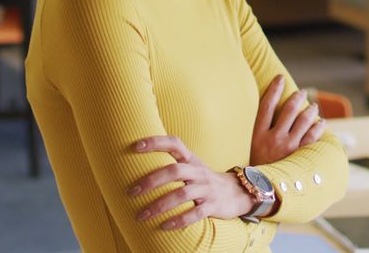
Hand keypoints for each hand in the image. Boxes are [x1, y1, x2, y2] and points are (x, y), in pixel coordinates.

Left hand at [129, 135, 253, 229]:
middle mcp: (199, 171)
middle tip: (131, 192)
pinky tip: (164, 226)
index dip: (155, 142)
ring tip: (141, 215)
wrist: (237, 192)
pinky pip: (195, 214)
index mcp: (191, 159)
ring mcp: (207, 188)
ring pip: (182, 195)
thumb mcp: (192, 167)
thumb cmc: (204, 180)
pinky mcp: (213, 206)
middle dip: (151, 181)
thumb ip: (172, 163)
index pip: (174, 143)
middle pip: (174, 171)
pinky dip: (179, 220)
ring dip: (159, 206)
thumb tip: (137, 164)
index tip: (135, 146)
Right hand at [250, 75, 325, 165]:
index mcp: (258, 134)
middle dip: (297, 97)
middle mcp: (273, 137)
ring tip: (313, 106)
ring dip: (310, 110)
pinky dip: (318, 127)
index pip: (266, 105)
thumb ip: (257, 134)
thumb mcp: (249, 149)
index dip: (274, 89)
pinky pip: (312, 136)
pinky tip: (321, 123)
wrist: (259, 192)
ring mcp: (288, 146)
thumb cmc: (253, 168)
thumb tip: (264, 118)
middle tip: (302, 92)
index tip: (280, 78)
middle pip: (288, 110)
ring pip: (303, 120)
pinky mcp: (299, 156)